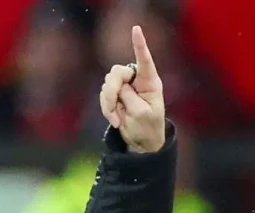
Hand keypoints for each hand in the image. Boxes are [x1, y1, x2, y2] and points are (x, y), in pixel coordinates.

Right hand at [99, 25, 165, 152]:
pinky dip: (106, 107)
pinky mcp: (115, 94)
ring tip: (118, 118)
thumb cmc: (148, 127)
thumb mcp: (141, 114)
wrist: (142, 141)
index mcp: (150, 82)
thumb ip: (129, 97)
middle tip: (114, 108)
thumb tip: (117, 87)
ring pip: (107, 84)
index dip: (139, 45)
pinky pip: (104, 94)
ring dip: (109, 102)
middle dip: (112, 90)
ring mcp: (125, 86)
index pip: (145, 60)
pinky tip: (115, 119)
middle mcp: (137, 80)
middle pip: (117, 72)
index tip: (136, 29)